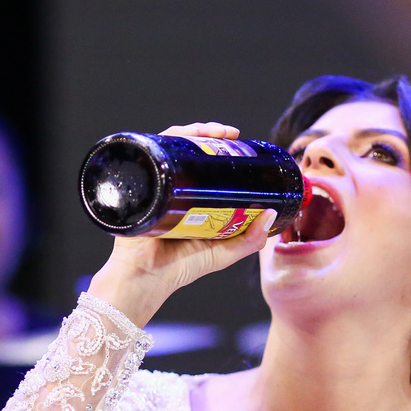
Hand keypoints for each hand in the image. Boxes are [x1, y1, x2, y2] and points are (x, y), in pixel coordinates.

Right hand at [87, 122, 275, 326]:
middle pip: (185, 148)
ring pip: (170, 145)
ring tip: (213, 131)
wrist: (147, 279)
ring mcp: (154, 183)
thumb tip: (270, 213)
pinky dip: (165, 139)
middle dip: (208, 132)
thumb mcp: (223, 252)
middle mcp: (169, 186)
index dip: (218, 146)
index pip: (200, 162)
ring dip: (191, 131)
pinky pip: (150, 152)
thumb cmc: (179, 268)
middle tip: (230, 134)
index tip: (238, 140)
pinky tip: (182, 135)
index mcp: (187, 197)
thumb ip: (249, 240)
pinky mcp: (140, 184)